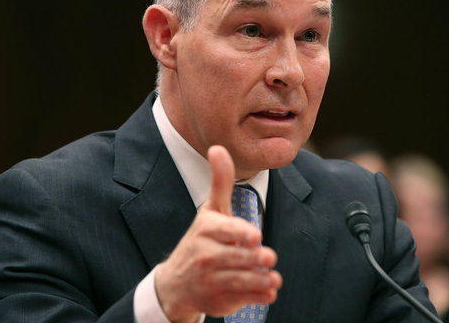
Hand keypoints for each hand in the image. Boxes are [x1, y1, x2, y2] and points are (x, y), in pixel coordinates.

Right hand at [154, 145, 281, 321]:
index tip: (254, 236)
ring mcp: (210, 280)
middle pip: (235, 257)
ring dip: (260, 281)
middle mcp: (205, 255)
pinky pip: (239, 300)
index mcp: (206, 230)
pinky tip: (268, 293)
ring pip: (239, 281)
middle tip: (269, 257)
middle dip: (255, 259)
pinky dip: (256, 298)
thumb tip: (218, 148)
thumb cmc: (200, 240)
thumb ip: (220, 181)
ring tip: (273, 279)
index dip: (240, 234)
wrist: (176, 283)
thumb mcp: (210, 210)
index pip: (225, 231)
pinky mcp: (216, 301)